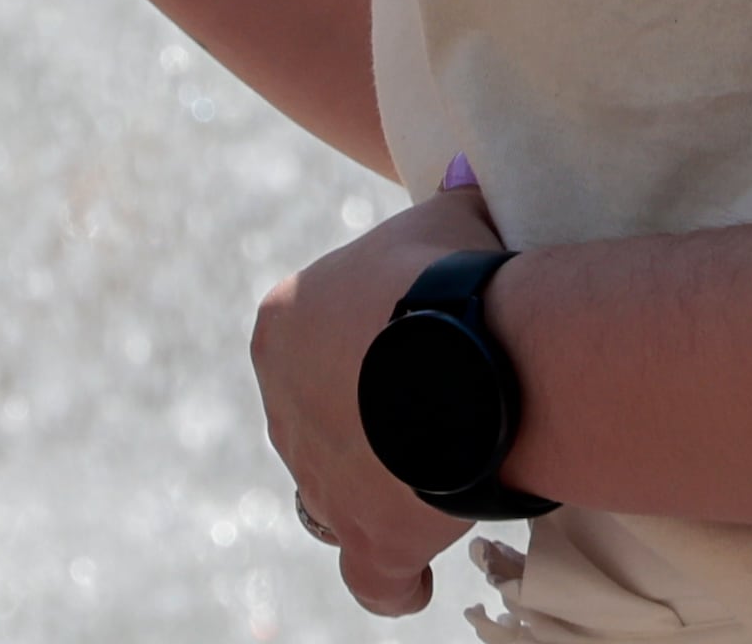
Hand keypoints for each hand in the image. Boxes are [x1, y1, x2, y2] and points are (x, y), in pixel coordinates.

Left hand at [252, 178, 495, 618]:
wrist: (470, 355)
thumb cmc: (455, 275)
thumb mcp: (446, 217)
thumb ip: (448, 205)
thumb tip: (465, 172)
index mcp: (282, 326)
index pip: (314, 345)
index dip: (364, 351)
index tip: (413, 351)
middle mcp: (281, 405)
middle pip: (319, 420)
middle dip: (367, 421)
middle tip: (435, 416)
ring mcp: (319, 477)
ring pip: (332, 497)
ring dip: (371, 494)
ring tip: (426, 487)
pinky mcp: (366, 536)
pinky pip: (370, 577)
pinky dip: (392, 578)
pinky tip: (417, 575)